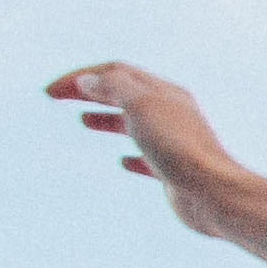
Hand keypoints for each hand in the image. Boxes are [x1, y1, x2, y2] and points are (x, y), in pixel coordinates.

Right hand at [45, 62, 266, 263]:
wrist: (214, 195)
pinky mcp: (175, 172)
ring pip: (136, 124)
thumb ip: (114, 88)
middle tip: (57, 97)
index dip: (81, 77)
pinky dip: (132, 156)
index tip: (52, 92)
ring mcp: (174, 144)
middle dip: (89, 92)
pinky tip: (122, 162)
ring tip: (84, 121)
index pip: (116, 72)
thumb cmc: (179, 149)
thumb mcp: (141, 106)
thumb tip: (88, 80)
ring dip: (108, 119)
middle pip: (124, 94)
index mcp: (164, 92)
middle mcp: (172, 114)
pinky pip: (150, 159)